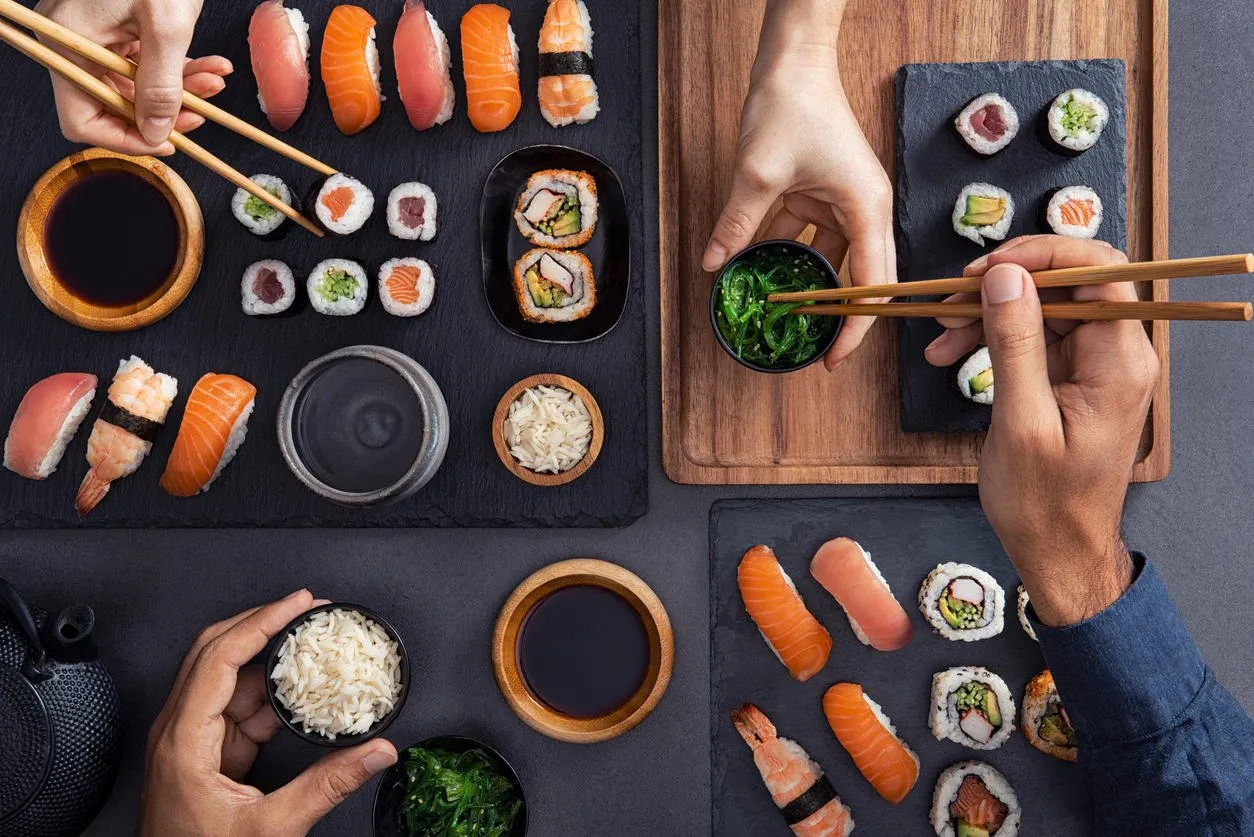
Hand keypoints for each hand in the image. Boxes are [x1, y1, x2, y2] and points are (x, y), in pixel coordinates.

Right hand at [35, 0, 231, 153]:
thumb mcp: (166, 26)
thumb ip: (160, 85)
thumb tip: (155, 134)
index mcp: (70, 42)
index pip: (82, 118)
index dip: (125, 137)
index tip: (167, 142)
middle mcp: (76, 42)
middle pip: (117, 103)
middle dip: (166, 110)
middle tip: (204, 111)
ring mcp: (97, 35)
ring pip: (140, 85)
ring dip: (183, 89)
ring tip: (217, 80)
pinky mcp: (121, 27)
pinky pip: (148, 62)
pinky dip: (182, 68)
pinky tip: (212, 66)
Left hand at [141, 590, 397, 836]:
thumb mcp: (271, 828)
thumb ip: (327, 786)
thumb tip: (376, 753)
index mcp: (184, 740)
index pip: (220, 657)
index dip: (261, 621)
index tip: (298, 604)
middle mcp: (179, 731)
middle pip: (217, 653)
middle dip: (264, 626)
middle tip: (308, 610)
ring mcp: (190, 741)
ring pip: (231, 680)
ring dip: (273, 666)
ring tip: (314, 653)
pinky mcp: (205, 754)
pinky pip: (238, 709)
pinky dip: (271, 699)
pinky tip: (302, 698)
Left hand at [701, 1, 894, 369]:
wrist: (793, 62)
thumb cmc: (792, 107)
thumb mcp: (757, 175)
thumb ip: (738, 226)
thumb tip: (715, 265)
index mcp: (867, 208)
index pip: (873, 285)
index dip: (856, 328)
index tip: (834, 358)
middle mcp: (865, 208)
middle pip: (862, 278)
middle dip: (840, 316)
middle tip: (816, 352)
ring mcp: (846, 202)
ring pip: (833, 259)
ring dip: (810, 287)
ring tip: (788, 320)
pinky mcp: (825, 193)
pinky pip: (812, 236)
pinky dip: (791, 256)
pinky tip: (765, 274)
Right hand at [926, 236, 1159, 625]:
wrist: (1058, 551)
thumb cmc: (1045, 504)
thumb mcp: (1020, 423)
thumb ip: (1014, 344)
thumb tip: (1004, 277)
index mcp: (1119, 362)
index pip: (1097, 270)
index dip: (1042, 255)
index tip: (988, 267)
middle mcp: (1116, 355)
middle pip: (1065, 285)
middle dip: (1002, 285)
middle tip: (950, 302)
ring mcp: (1095, 366)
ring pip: (1042, 309)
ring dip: (988, 315)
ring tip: (940, 337)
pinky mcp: (1072, 378)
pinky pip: (1033, 338)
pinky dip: (993, 340)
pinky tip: (954, 354)